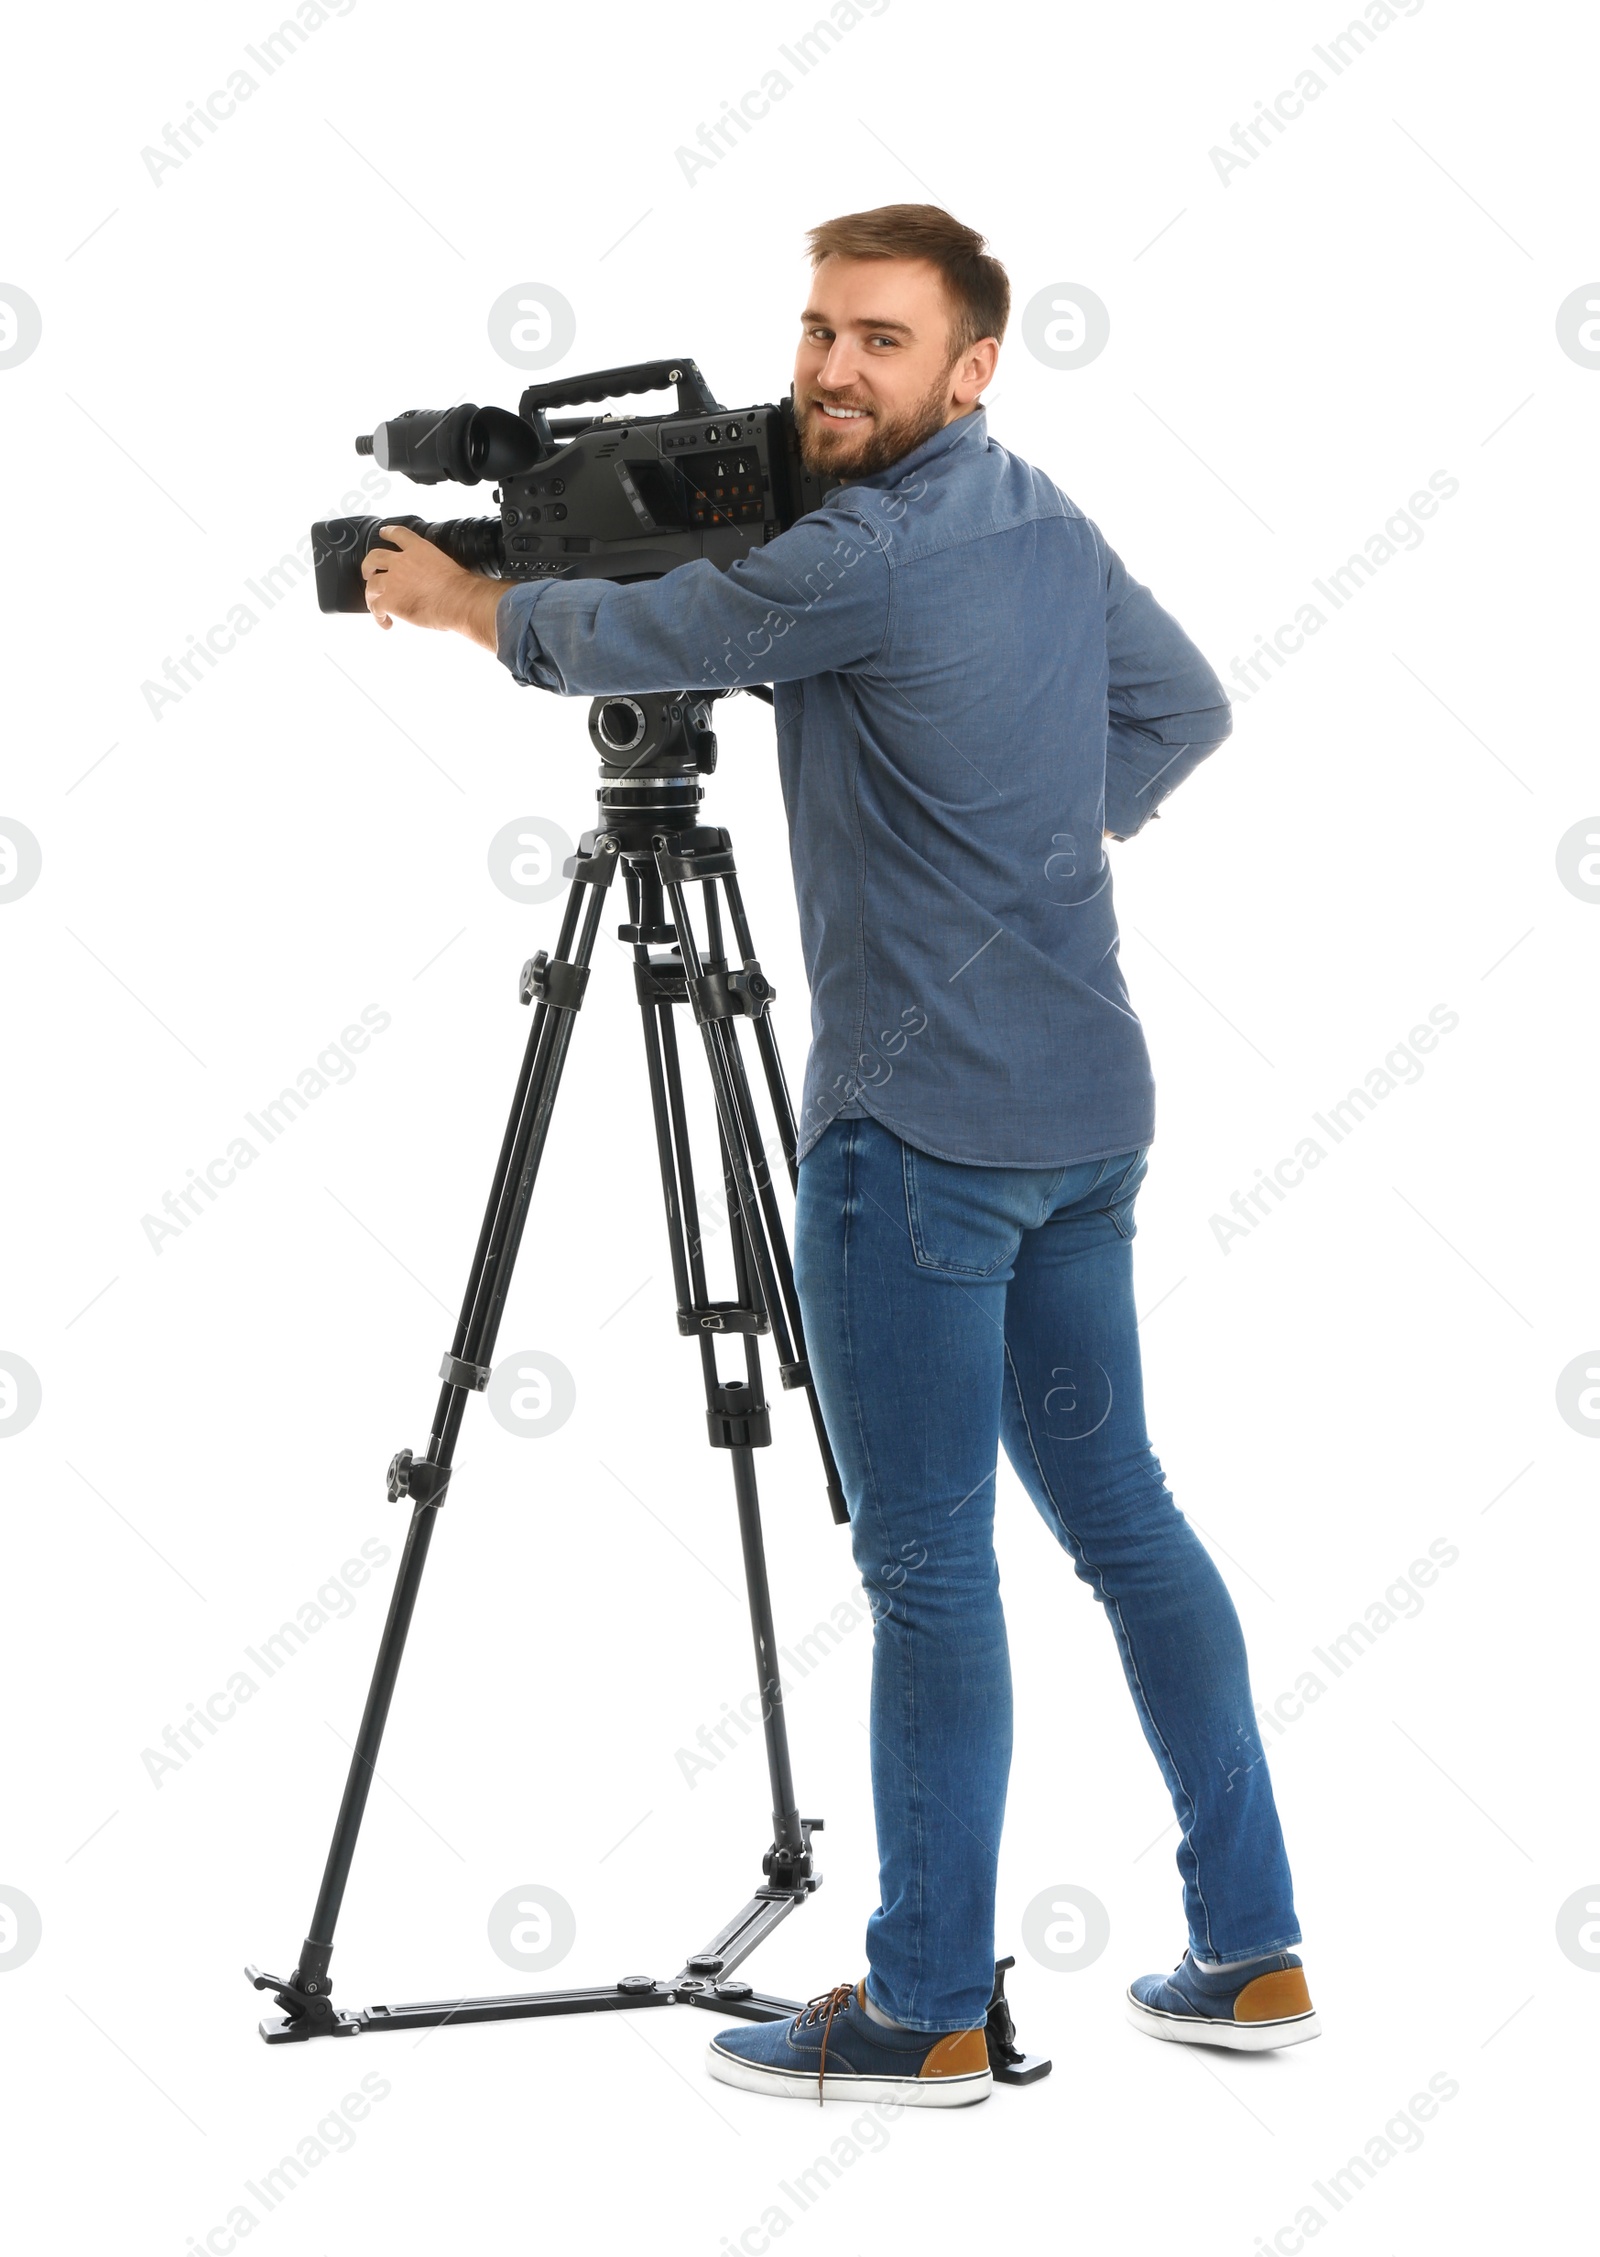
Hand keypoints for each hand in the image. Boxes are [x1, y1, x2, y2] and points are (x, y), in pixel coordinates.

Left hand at [361, 525, 506, 649]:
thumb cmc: (459, 589)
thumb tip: (434, 584)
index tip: (383, 532)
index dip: (388, 532)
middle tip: (369, 572)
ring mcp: (392, 581)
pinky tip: (386, 622)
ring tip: (374, 603)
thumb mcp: (447, 567)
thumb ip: (434, 570)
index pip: (398, 534)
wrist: (458, 601)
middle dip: (369, 565)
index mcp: (419, 550)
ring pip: (372, 585)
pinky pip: (377, 608)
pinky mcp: (390, 600)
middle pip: (375, 557)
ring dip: (371, 595)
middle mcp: (402, 562)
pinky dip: (379, 616)